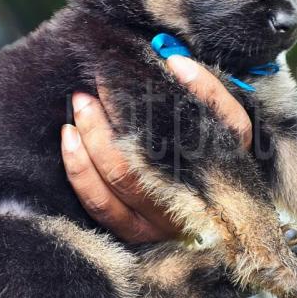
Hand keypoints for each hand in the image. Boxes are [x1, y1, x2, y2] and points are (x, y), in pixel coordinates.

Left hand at [61, 56, 251, 242]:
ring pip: (120, 180)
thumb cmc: (212, 159)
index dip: (196, 92)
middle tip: (98, 83)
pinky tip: (70, 137)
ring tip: (82, 104)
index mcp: (226, 169)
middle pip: (151, 157)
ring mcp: (163, 223)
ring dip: (92, 138)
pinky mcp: (135, 234)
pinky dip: (80, 169)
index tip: (164, 64)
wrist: (218, 219)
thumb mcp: (226, 128)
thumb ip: (209, 93)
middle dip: (118, 116)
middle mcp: (196, 203)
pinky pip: (100, 204)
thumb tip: (175, 63)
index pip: (216, 127)